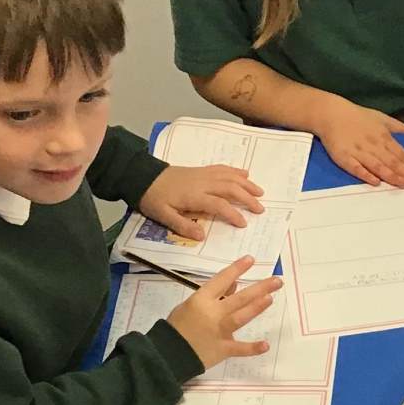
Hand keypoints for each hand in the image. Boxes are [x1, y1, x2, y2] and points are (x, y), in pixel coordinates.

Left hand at [140, 163, 265, 238]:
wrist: (142, 176)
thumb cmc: (153, 198)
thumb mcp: (163, 216)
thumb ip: (183, 225)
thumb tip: (201, 236)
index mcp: (194, 196)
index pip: (219, 204)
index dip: (233, 214)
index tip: (243, 224)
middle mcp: (202, 183)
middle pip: (230, 188)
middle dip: (247, 198)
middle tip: (260, 209)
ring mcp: (203, 174)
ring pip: (230, 176)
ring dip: (246, 184)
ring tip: (260, 193)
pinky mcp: (201, 170)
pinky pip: (222, 168)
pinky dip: (235, 171)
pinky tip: (245, 175)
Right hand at [166, 256, 284, 369]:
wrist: (167, 354)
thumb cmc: (177, 326)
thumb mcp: (189, 305)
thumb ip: (213, 296)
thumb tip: (234, 285)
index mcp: (201, 300)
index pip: (221, 280)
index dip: (237, 269)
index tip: (251, 260)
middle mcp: (212, 313)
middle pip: (239, 298)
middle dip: (259, 288)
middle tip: (277, 281)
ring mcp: (219, 331)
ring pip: (241, 317)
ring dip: (256, 308)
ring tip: (270, 298)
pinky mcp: (222, 349)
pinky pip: (239, 349)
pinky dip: (252, 348)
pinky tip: (265, 344)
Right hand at [315, 100, 403, 187]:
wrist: (331, 113)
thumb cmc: (358, 116)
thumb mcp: (382, 118)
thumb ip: (399, 128)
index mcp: (383, 136)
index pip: (401, 152)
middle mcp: (373, 145)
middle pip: (392, 161)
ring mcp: (358, 152)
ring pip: (377, 166)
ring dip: (391, 176)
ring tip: (403, 185)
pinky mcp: (344, 157)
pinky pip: (356, 168)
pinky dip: (365, 175)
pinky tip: (375, 183)